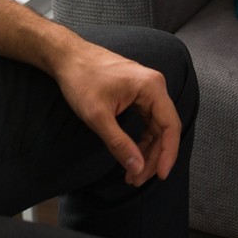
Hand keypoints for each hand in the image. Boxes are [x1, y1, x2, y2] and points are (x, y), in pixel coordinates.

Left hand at [51, 42, 181, 186]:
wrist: (67, 57)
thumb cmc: (81, 80)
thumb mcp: (98, 116)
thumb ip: (119, 143)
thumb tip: (137, 168)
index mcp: (152, 88)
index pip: (170, 126)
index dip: (168, 154)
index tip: (160, 176)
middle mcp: (154, 87)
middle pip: (164, 129)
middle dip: (153, 157)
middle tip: (137, 179)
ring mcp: (146, 90)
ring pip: (155, 127)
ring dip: (147, 151)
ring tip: (132, 174)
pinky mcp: (137, 94)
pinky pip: (146, 121)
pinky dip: (141, 140)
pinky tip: (132, 155)